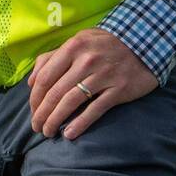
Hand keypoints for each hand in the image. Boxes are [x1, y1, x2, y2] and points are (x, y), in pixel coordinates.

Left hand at [27, 28, 158, 139]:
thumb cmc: (106, 44)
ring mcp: (104, 74)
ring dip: (55, 120)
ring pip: (71, 102)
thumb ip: (54, 57)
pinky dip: (80, 124)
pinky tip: (69, 134)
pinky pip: (95, 110)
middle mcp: (87, 60)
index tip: (33, 110)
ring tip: (48, 132)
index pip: (45, 77)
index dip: (35, 98)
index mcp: (74, 46)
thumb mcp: (80, 41)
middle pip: (55, 92)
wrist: (145, 42)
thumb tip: (31, 81)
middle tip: (37, 127)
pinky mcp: (119, 89)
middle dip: (42, 114)